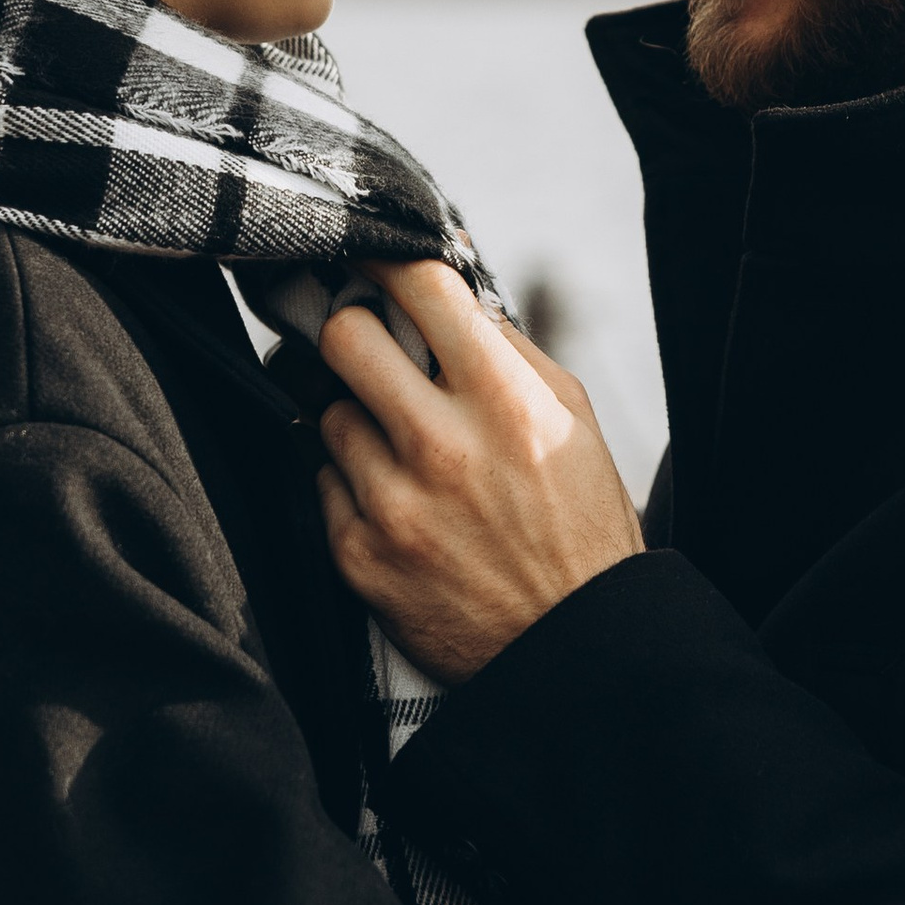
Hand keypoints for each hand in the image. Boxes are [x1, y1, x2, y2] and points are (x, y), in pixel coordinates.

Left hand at [316, 260, 645, 683]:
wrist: (575, 647)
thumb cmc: (581, 525)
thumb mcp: (573, 421)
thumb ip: (510, 352)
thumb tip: (454, 298)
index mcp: (503, 399)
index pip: (420, 287)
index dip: (386, 258)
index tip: (369, 256)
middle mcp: (442, 444)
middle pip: (343, 338)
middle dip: (351, 331)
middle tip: (365, 346)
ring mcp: (392, 502)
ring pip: (327, 414)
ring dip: (357, 420)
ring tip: (403, 450)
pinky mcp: (358, 554)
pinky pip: (323, 483)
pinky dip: (353, 485)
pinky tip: (399, 504)